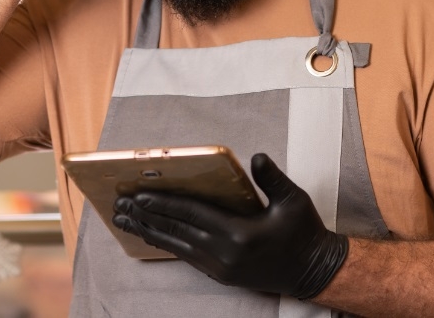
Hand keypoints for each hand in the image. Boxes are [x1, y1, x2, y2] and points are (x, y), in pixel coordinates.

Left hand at [112, 153, 348, 300]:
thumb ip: (272, 179)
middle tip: (120, 205)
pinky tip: (150, 235)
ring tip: (125, 220)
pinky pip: (185, 256)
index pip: (193, 214)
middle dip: (146, 217)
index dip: (164, 203)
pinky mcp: (220, 275)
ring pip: (176, 246)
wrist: (313, 272)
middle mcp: (224, 253)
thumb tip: (257, 157)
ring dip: (149, 231)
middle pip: (176, 231)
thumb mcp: (294, 201)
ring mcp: (220, 267)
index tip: (140, 195)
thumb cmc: (304, 233)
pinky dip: (165, 243)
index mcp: (239, 233)